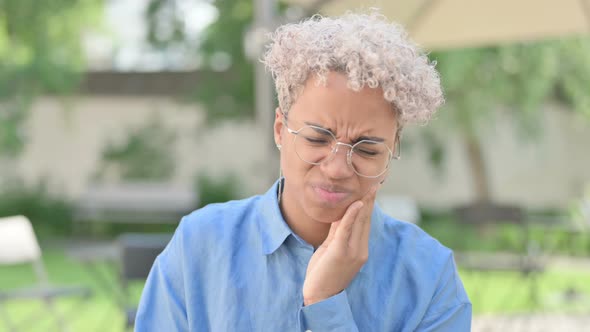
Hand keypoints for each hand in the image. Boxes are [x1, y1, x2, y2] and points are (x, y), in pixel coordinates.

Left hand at [302, 186, 377, 305]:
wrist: (319, 297)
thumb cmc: (323, 274)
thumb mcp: (331, 248)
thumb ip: (337, 232)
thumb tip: (341, 214)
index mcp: (359, 248)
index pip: (364, 222)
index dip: (368, 205)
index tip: (371, 189)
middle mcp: (360, 249)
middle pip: (365, 220)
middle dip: (370, 200)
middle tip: (374, 182)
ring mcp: (352, 251)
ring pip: (359, 222)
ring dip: (364, 203)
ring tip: (369, 188)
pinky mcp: (341, 252)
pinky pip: (347, 230)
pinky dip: (352, 215)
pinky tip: (356, 203)